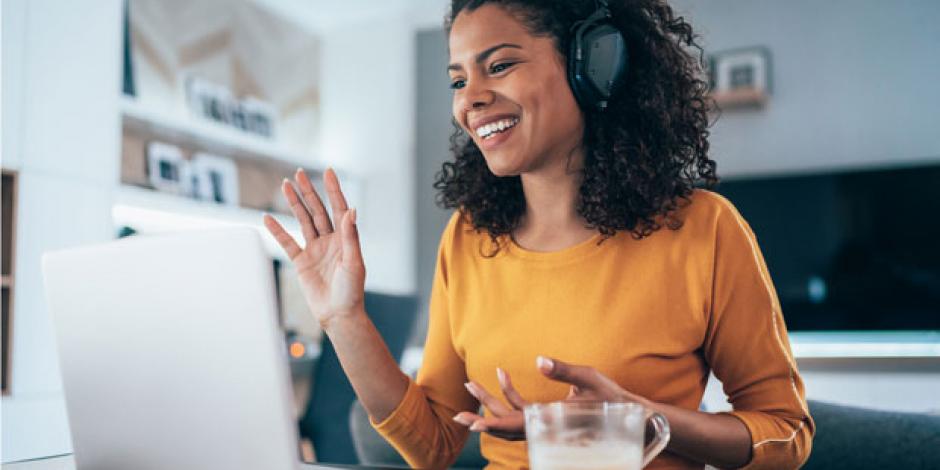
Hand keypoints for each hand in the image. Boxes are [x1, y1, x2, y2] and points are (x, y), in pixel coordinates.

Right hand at [262, 168, 364, 327]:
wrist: (338, 315)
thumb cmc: (352, 291)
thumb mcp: (353, 262)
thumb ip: (350, 236)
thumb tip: (351, 210)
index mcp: (345, 239)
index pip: (338, 208)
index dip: (333, 190)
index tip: (328, 171)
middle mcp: (330, 241)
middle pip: (318, 210)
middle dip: (309, 192)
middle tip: (299, 173)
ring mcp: (315, 250)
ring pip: (303, 221)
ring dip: (294, 204)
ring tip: (285, 185)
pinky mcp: (302, 262)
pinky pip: (287, 243)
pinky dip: (277, 230)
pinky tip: (268, 217)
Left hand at [452, 356, 649, 440]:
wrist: (629, 415)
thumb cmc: (611, 397)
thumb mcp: (589, 378)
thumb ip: (563, 369)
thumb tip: (539, 360)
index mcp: (552, 421)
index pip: (515, 425)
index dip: (492, 424)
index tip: (472, 423)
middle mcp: (544, 426)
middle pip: (505, 424)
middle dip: (481, 416)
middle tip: (457, 413)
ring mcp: (545, 422)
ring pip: (511, 417)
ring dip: (491, 402)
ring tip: (472, 384)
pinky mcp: (548, 416)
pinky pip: (522, 409)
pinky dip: (510, 394)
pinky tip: (503, 373)